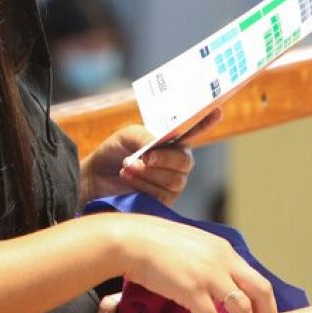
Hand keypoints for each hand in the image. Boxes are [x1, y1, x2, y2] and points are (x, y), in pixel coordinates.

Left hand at [80, 109, 219, 206]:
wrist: (94, 178)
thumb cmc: (113, 152)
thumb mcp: (128, 136)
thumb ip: (146, 136)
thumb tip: (157, 146)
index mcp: (172, 141)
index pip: (195, 131)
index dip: (207, 122)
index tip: (217, 110)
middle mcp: (176, 162)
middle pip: (186, 162)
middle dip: (165, 159)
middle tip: (144, 157)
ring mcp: (171, 183)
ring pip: (174, 181)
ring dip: (147, 173)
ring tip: (126, 167)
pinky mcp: (162, 202)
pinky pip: (162, 195)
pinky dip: (143, 185)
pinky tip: (127, 178)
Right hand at [113, 213, 277, 312]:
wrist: (131, 240)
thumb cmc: (155, 241)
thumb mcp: (194, 244)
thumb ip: (211, 260)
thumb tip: (219, 283)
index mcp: (224, 250)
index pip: (257, 279)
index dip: (265, 303)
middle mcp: (222, 260)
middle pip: (260, 291)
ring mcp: (208, 274)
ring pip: (242, 308)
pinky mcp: (191, 289)